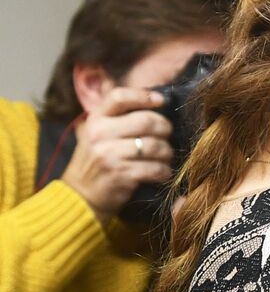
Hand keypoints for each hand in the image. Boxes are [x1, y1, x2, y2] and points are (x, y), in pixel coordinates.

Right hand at [59, 87, 173, 223]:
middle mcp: (100, 133)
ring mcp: (109, 154)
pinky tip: (162, 173)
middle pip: (146, 121)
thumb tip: (156, 103)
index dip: (144, 96)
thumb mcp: (99, 134)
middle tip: (167, 136)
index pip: (120, 97)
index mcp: (95, 119)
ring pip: (155, 145)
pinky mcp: (120, 174)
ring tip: (165, 157)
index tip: (162, 101)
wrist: (81, 194)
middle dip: (165, 128)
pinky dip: (164, 171)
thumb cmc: (98, 160)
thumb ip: (119, 118)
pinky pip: (155, 168)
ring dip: (167, 152)